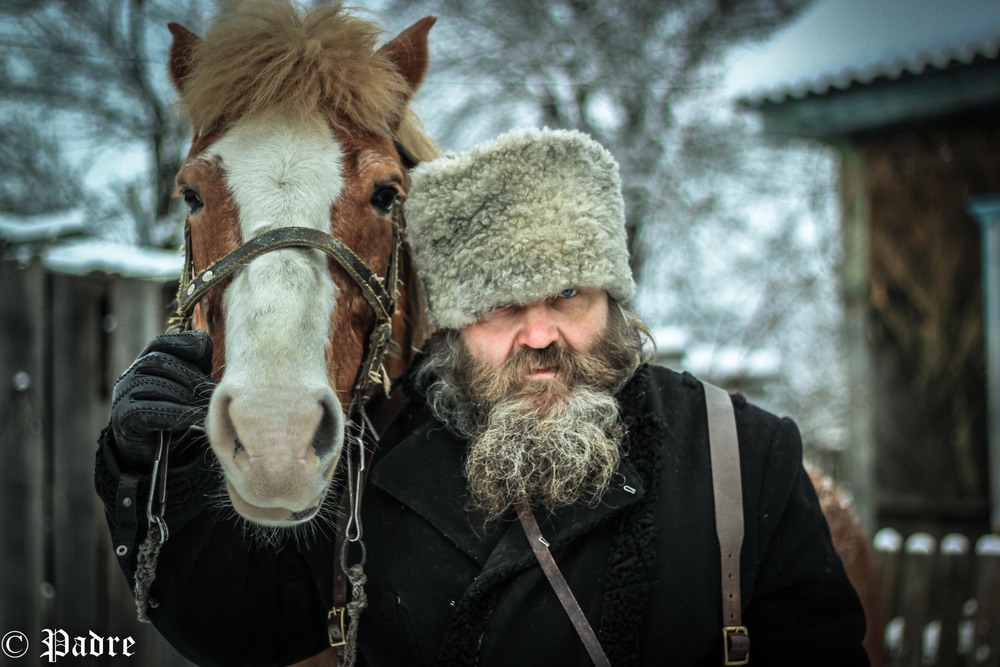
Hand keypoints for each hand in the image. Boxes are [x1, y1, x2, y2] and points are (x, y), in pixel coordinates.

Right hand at [111, 330, 214, 468]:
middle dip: (189, 374)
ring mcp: (123, 395)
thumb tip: (206, 339)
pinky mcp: (123, 417)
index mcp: (146, 362)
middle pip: (159, 361)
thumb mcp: (187, 386)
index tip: (204, 348)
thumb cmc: (174, 413)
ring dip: (184, 394)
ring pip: (153, 384)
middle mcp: (131, 374)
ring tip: (204, 405)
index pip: (161, 343)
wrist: (150, 451)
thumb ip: (195, 365)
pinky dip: (173, 412)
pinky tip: (191, 418)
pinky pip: (146, 410)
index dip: (183, 343)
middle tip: (211, 389)